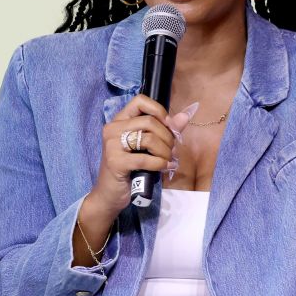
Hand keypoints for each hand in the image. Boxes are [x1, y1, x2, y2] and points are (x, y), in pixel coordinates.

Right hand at [88, 95, 197, 217]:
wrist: (110, 195)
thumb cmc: (130, 169)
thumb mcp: (147, 147)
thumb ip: (165, 130)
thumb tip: (186, 116)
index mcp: (119, 120)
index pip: (140, 100)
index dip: (159, 111)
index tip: (169, 126)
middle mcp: (112, 129)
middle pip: (149, 121)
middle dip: (167, 137)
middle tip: (172, 150)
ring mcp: (111, 145)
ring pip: (149, 139)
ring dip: (166, 151)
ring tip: (169, 160)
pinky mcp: (115, 162)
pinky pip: (146, 159)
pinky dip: (160, 164)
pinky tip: (166, 167)